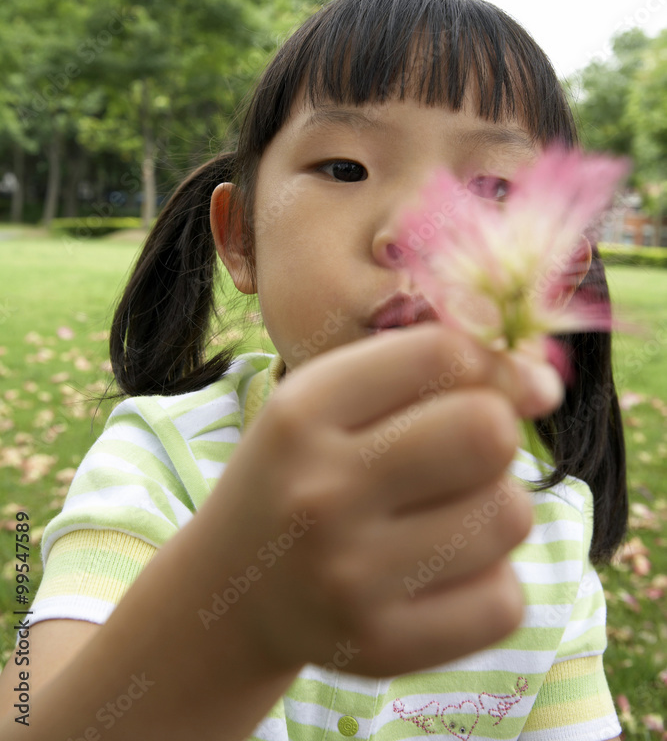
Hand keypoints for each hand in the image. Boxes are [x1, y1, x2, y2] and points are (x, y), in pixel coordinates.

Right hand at [205, 323, 562, 677]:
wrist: (231, 591)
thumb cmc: (302, 473)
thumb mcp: (329, 403)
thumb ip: (423, 373)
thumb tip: (545, 384)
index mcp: (303, 411)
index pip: (441, 356)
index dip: (500, 364)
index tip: (521, 386)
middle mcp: (320, 490)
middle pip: (488, 433)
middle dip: (498, 434)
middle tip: (471, 452)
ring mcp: (347, 577)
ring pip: (510, 516)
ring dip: (497, 507)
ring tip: (448, 513)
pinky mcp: (378, 649)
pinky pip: (506, 600)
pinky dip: (492, 580)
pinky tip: (445, 573)